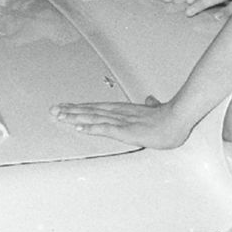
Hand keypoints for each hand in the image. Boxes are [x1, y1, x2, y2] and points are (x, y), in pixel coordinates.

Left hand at [52, 97, 194, 149]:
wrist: (178, 119)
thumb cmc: (169, 117)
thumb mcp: (157, 110)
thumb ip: (150, 105)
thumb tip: (150, 100)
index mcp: (125, 110)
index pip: (98, 108)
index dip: (82, 108)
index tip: (68, 107)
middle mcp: (119, 113)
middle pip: (91, 111)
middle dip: (71, 111)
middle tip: (54, 110)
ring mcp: (121, 121)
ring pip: (93, 118)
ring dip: (75, 118)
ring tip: (60, 117)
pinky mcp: (126, 131)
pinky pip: (104, 129)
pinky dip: (90, 128)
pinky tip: (79, 128)